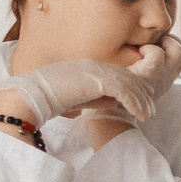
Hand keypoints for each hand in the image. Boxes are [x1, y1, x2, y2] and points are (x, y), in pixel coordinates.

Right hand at [0, 57, 155, 124]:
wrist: (30, 96)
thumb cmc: (48, 100)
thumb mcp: (78, 99)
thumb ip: (96, 98)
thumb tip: (114, 104)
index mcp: (88, 68)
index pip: (118, 75)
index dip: (133, 88)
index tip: (142, 102)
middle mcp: (94, 66)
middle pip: (127, 77)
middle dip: (142, 94)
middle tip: (150, 111)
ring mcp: (95, 70)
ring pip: (129, 83)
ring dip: (141, 101)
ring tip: (147, 116)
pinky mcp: (95, 79)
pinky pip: (123, 90)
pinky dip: (134, 102)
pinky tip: (139, 114)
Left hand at [121, 33, 180, 105]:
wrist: (111, 110)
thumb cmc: (119, 92)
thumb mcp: (137, 81)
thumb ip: (143, 68)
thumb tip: (134, 48)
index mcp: (167, 77)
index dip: (171, 43)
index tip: (154, 43)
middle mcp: (169, 77)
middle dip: (170, 39)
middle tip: (151, 42)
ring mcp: (162, 75)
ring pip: (180, 50)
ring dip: (163, 42)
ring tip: (145, 47)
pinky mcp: (150, 73)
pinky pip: (157, 53)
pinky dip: (147, 48)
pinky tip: (134, 53)